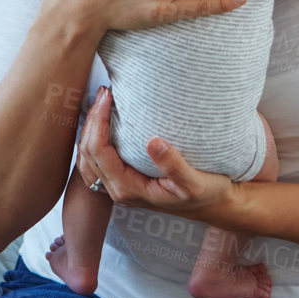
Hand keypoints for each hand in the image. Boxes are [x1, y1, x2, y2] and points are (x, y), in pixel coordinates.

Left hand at [75, 85, 239, 224]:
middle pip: (86, 153)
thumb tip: (153, 141)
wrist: (212, 206)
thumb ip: (174, 165)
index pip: (99, 152)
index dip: (98, 121)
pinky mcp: (123, 180)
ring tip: (102, 101)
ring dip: (89, 128)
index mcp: (129, 189)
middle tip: (105, 91)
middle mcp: (118, 190)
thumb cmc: (205, 193)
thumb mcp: (195, 182)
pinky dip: (93, 138)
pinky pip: (96, 160)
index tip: (109, 96)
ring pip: (87, 158)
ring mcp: (119, 186)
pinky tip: (104, 120)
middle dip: (91, 119)